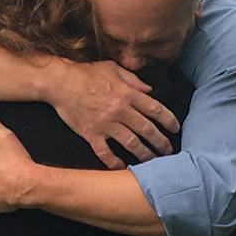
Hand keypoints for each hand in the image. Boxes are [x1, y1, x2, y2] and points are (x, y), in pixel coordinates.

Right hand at [45, 60, 179, 168]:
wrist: (60, 82)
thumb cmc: (86, 73)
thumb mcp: (113, 68)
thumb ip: (134, 80)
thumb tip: (150, 91)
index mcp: (128, 94)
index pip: (156, 110)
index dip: (169, 121)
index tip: (176, 129)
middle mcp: (120, 111)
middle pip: (147, 130)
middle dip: (161, 142)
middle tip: (168, 151)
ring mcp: (105, 124)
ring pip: (131, 143)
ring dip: (144, 154)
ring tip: (152, 161)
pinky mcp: (91, 134)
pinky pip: (104, 152)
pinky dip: (114, 162)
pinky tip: (121, 167)